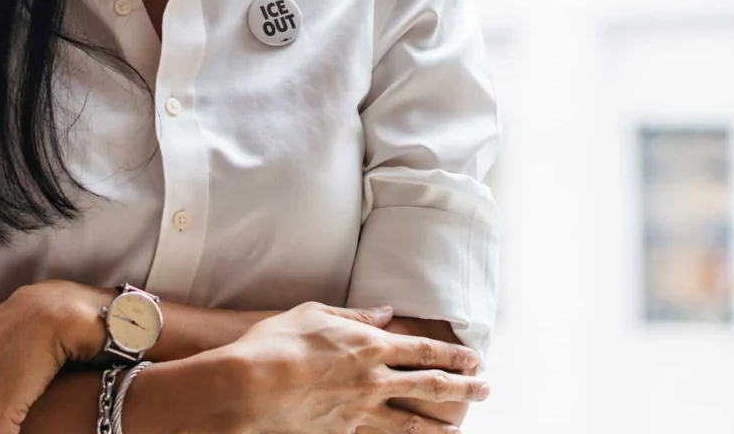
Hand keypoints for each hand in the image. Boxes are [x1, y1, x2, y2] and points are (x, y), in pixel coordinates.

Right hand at [222, 302, 489, 433]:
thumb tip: (383, 312)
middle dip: (463, 387)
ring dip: (439, 425)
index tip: (473, 357)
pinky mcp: (342, 433)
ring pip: (411, 423)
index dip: (451, 353)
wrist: (248, 386)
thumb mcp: (313, 313)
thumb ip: (353, 316)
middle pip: (430, 386)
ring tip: (458, 428)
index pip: (422, 350)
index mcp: (369, 346)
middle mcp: (372, 381)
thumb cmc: (275, 342)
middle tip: (486, 389)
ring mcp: (359, 412)